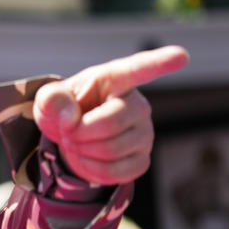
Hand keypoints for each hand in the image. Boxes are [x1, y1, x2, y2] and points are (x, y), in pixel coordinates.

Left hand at [33, 45, 188, 184]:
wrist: (68, 136)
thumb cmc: (63, 109)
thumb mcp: (48, 98)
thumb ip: (51, 100)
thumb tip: (70, 118)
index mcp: (115, 79)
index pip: (140, 69)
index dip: (161, 62)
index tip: (180, 55)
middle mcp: (137, 104)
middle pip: (111, 124)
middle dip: (78, 133)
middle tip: (67, 131)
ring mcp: (144, 132)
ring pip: (112, 149)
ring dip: (81, 151)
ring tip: (75, 142)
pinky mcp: (142, 159)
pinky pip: (118, 172)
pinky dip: (91, 170)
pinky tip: (84, 159)